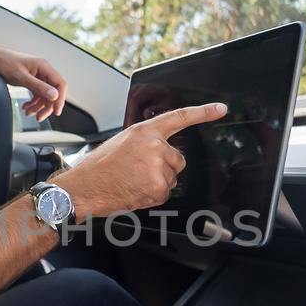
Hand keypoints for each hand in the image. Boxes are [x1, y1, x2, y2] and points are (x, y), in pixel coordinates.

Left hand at [0, 45, 67, 120]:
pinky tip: (25, 107)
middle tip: (39, 117)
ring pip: (44, 94)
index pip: (60, 84)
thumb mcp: (21, 78)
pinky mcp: (30, 79)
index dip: (60, 99)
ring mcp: (36, 74)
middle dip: (47, 106)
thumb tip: (54, 95)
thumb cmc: (4, 64)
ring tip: (28, 113)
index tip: (56, 112)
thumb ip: (39, 87)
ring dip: (38, 106)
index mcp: (43, 66)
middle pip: (53, 91)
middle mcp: (42, 70)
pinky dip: (32, 102)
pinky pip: (36, 93)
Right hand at [57, 103, 225, 218]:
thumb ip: (145, 143)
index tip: (221, 108)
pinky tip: (134, 191)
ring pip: (171, 178)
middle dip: (164, 168)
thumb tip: (161, 152)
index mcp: (144, 131)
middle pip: (178, 160)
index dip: (203, 112)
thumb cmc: (98, 168)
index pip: (179, 118)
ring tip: (132, 182)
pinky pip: (165, 194)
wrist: (84, 187)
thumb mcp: (122, 144)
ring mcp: (158, 166)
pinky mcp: (159, 186)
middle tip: (139, 173)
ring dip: (156, 183)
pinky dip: (152, 196)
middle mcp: (154, 145)